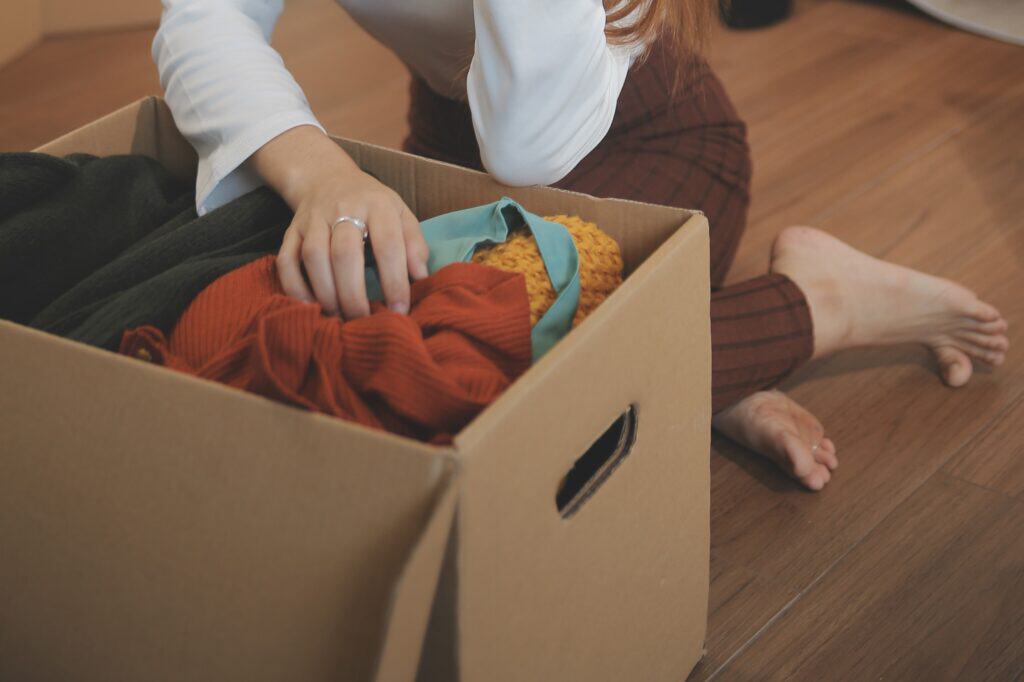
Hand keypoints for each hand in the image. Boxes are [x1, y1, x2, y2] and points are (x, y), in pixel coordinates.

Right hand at [250, 125, 428, 317]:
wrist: (326, 178)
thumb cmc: (371, 204)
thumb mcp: (400, 213)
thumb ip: (414, 244)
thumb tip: (422, 278)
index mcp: (377, 205)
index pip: (387, 244)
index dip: (394, 280)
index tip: (399, 310)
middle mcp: (342, 209)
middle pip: (345, 253)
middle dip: (354, 293)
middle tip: (363, 320)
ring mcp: (313, 219)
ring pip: (314, 257)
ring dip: (326, 292)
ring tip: (339, 316)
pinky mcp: (291, 231)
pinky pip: (286, 260)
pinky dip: (295, 286)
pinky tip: (310, 306)